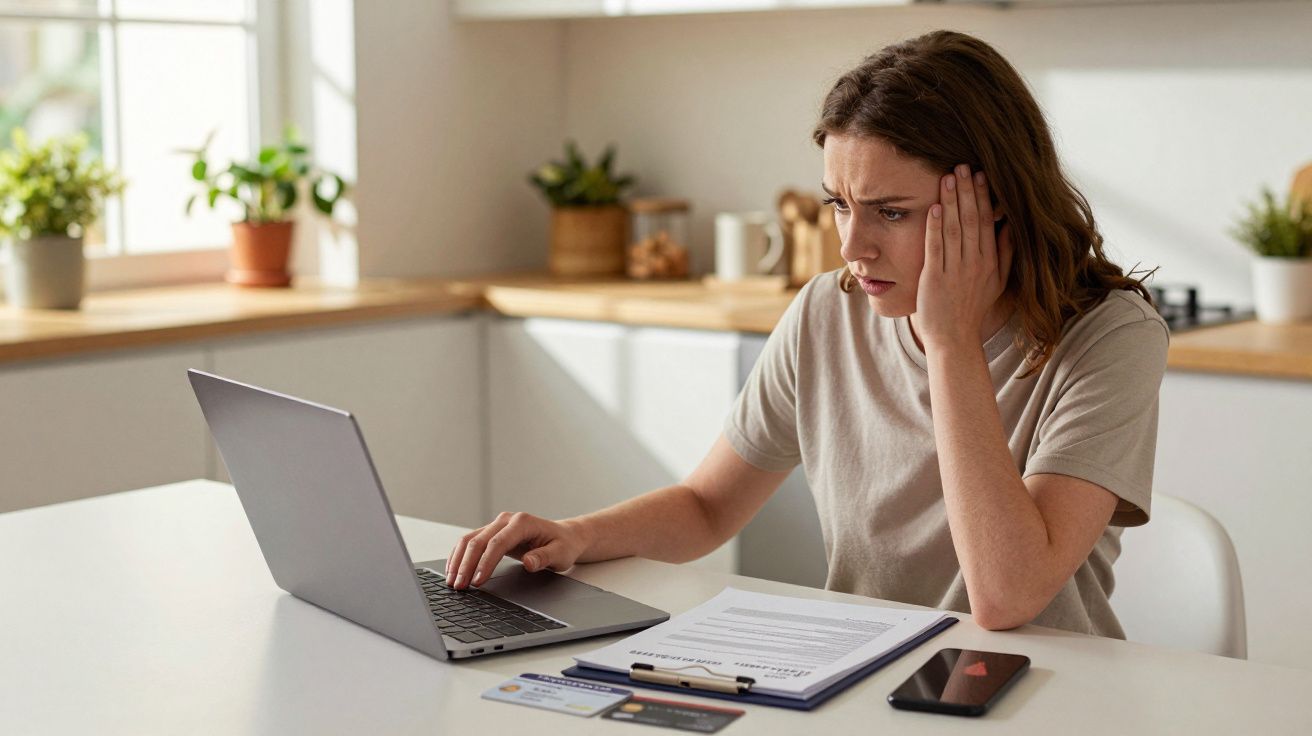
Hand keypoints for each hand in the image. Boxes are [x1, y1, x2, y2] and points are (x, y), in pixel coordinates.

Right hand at [445, 511, 588, 589]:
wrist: (564, 536)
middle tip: (459, 586)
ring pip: (470, 540)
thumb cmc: (563, 545)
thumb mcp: (561, 554)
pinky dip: (459, 556)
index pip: (498, 542)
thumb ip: (544, 557)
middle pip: (479, 541)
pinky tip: (453, 570)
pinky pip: (470, 542)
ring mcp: (497, 525)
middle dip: (466, 564)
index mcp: (523, 522)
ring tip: (452, 582)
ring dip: (458, 561)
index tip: (478, 581)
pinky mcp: (492, 533)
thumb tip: (529, 562)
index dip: (486, 562)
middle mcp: (507, 520)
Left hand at [915, 165, 1012, 350]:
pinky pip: (936, 248)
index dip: (983, 196)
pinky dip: (934, 227)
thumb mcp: (998, 282)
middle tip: (962, 165)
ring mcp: (956, 270)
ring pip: (954, 229)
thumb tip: (1012, 226)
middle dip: (967, 191)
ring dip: (950, 202)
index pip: (987, 222)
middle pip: (972, 219)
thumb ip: (1006, 253)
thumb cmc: (972, 308)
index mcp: (990, 261)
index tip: (980, 174)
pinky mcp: (935, 278)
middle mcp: (975, 263)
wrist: (954, 338)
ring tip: (947, 177)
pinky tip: (932, 208)